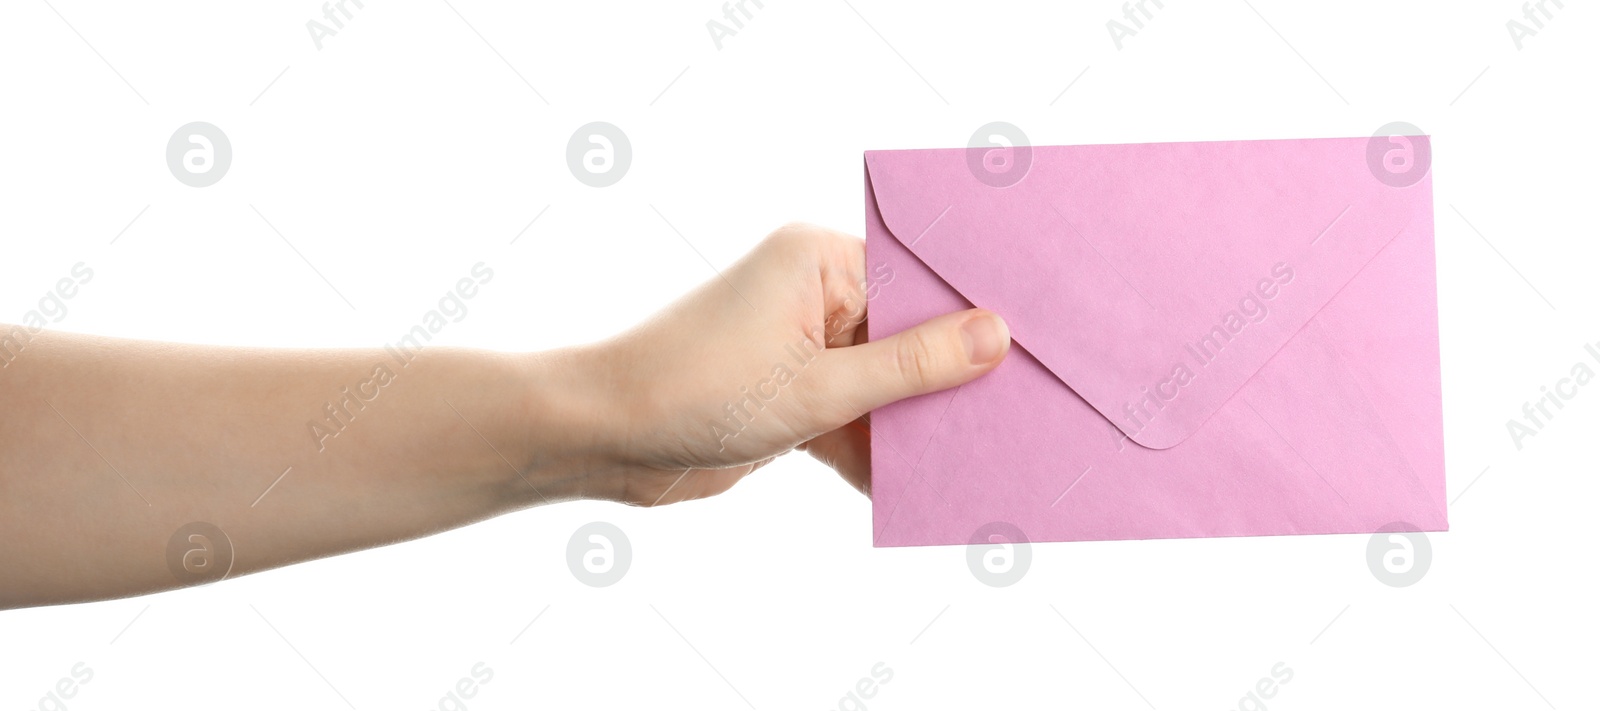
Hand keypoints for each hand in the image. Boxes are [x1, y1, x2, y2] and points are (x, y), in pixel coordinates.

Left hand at [572, 223, 1010, 504]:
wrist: (601, 440)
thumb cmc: (693, 391)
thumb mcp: (819, 387)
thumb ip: (912, 366)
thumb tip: (997, 336)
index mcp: (820, 261)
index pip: (923, 283)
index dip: (979, 320)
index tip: (1038, 351)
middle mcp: (814, 294)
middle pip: (911, 335)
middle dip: (954, 380)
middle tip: (1024, 412)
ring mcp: (801, 347)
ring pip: (886, 383)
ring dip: (918, 423)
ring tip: (983, 455)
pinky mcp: (789, 396)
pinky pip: (856, 418)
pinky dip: (879, 450)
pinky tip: (921, 483)